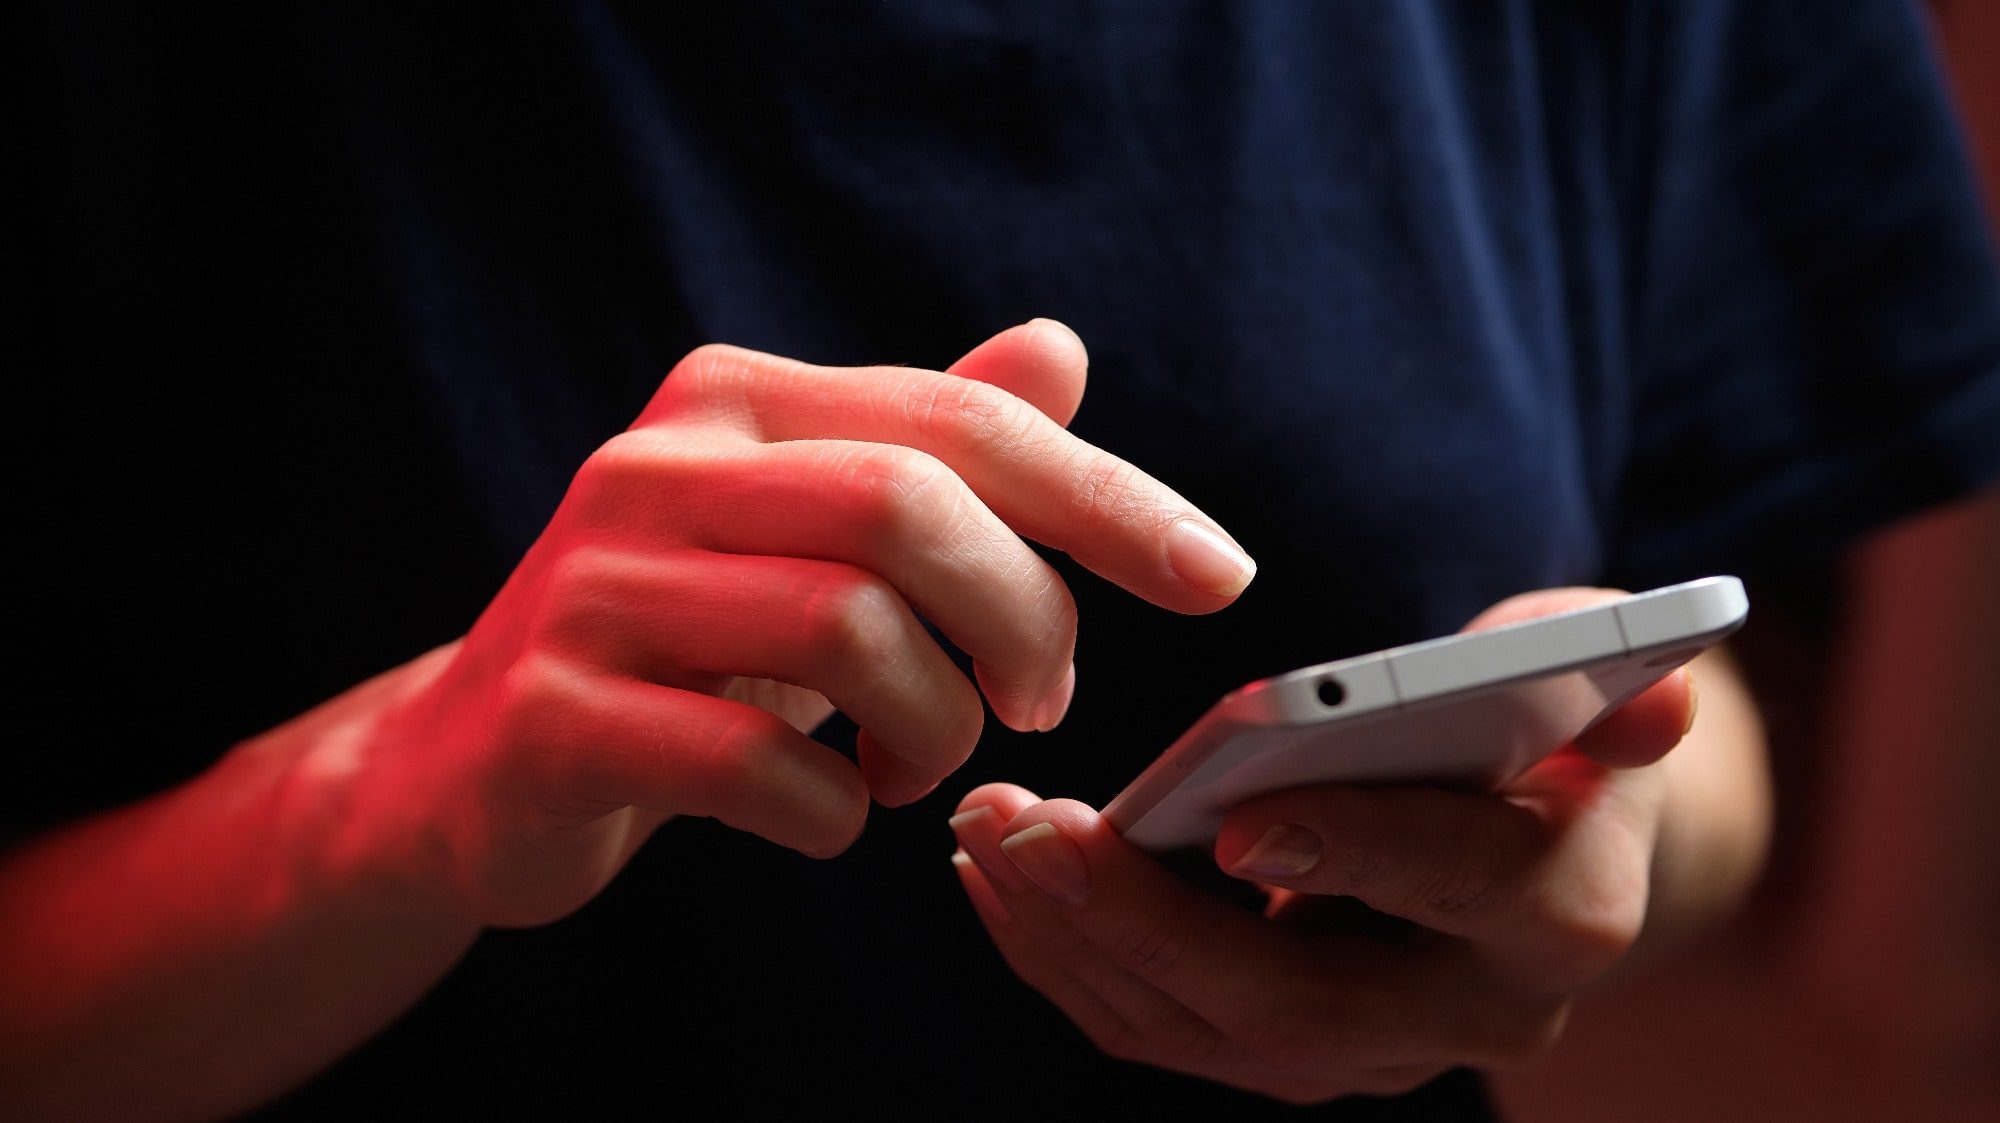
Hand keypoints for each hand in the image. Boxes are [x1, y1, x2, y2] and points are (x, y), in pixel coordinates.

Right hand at [343, 321, 1255, 927]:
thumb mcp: (811, 535)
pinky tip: (832, 815)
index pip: (957, 420)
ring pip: (844, 630)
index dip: (1106, 498)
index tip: (1217, 577)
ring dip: (935, 727)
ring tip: (925, 763)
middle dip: (1021, 619)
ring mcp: (593, 591)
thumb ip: (928, 444)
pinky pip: (755, 763)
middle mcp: (655, 467)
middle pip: (906, 507)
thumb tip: (1059, 350)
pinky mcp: (557, 716)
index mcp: (733, 400)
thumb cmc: (690, 643)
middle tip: (1039, 702)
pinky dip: (836, 811)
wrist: (475, 763)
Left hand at [949, 588, 1694, 1103]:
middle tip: (1025, 831)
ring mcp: (1376, 1052)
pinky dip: (1075, 963)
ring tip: (982, 841)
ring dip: (1077, 942)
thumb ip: (1611, 673)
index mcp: (1564, 909)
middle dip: (1142, 922)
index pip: (1461, 887)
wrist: (1549, 846)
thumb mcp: (1595, 680)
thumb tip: (1658, 696)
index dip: (1356, 854)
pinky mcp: (1295, 1054)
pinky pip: (1167, 1031)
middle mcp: (1473, 1012)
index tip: (1235, 820)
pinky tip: (1001, 883)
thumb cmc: (1556, 730)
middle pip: (1295, 1002)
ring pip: (1206, 1034)